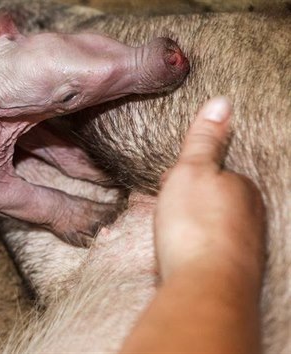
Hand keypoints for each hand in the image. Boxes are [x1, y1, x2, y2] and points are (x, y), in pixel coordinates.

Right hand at [154, 97, 265, 281]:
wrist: (204, 287)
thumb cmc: (196, 227)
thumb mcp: (191, 170)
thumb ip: (204, 139)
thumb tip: (222, 103)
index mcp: (243, 189)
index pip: (214, 173)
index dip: (185, 177)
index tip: (166, 185)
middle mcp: (251, 219)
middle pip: (213, 204)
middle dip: (186, 206)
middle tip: (161, 213)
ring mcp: (244, 249)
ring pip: (210, 232)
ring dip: (187, 232)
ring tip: (164, 238)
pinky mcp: (231, 275)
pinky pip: (206, 256)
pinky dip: (190, 255)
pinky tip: (176, 259)